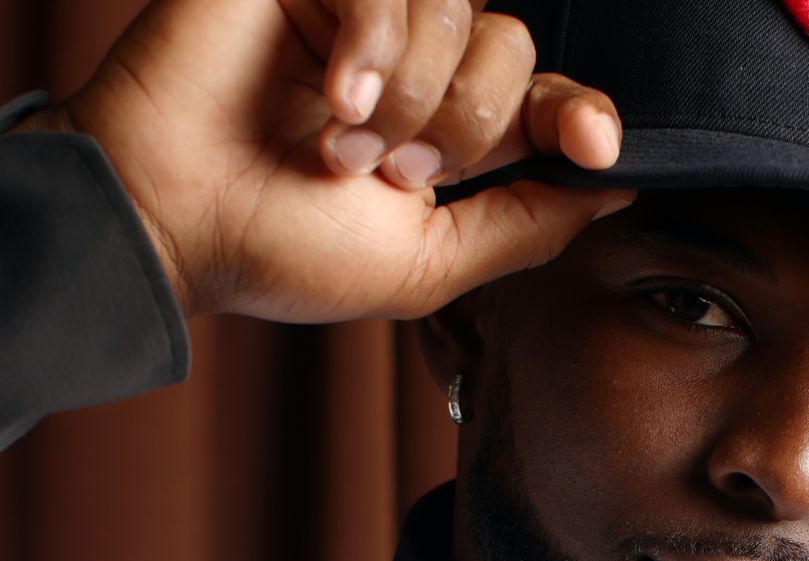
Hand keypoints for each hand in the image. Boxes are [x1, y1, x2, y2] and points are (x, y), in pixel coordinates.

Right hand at [19, 0, 631, 320]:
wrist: (169, 223)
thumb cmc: (284, 251)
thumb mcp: (428, 264)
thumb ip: (526, 226)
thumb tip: (614, 190)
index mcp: (445, 129)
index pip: (544, 94)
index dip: (581, 112)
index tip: (593, 144)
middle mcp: (411, 64)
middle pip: (511, 45)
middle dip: (471, 122)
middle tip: (399, 172)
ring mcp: (359, 11)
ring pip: (459, 12)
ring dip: (413, 95)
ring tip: (343, 145)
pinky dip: (370, 48)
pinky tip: (330, 98)